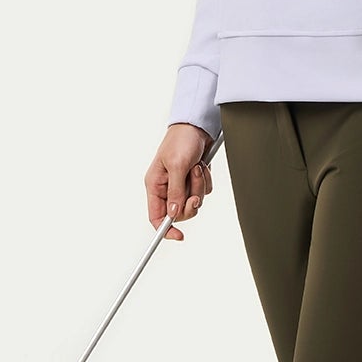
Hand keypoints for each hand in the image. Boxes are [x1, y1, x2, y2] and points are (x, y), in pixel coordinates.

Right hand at [148, 123, 214, 240]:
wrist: (197, 126)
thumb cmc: (181, 140)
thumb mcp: (176, 165)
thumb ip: (175, 191)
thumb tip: (173, 214)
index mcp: (155, 185)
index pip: (156, 216)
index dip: (166, 229)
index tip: (179, 236)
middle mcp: (167, 187)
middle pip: (179, 212)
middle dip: (190, 202)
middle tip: (194, 191)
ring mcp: (182, 184)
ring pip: (194, 201)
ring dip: (199, 187)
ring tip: (196, 168)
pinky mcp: (195, 179)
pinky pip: (205, 191)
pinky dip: (206, 180)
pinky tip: (201, 166)